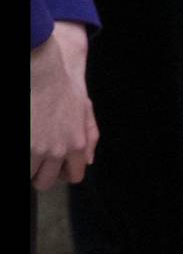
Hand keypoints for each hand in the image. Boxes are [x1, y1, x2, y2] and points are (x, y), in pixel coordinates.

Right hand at [30, 21, 97, 189]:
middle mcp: (57, 151)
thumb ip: (90, 138)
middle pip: (47, 181)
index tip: (53, 167)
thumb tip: (87, 161)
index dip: (62, 173)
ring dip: (28, 166)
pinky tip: (27, 140)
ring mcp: (37, 148)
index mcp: (76, 145)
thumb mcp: (86, 111)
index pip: (73, 176)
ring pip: (29, 175)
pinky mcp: (22, 143)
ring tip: (30, 150)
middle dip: (40, 174)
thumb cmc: (63, 87)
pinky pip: (20, 163)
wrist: (43, 72)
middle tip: (35, 161)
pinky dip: (22, 157)